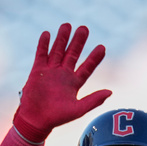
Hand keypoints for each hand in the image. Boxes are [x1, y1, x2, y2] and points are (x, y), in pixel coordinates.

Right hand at [13, 23, 111, 142]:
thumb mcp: (78, 109)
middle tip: (84, 28)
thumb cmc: (58, 118)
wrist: (36, 120)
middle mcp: (63, 75)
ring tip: (67, 25)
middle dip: (78, 42)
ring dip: (62, 38)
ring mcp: (50, 72)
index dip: (95, 58)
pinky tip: (47, 34)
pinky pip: (41, 55)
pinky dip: (44, 44)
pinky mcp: (37, 71)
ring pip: (58, 51)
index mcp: (74, 83)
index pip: (87, 67)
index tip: (102, 47)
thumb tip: (110, 92)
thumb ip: (93, 100)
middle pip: (73, 54)